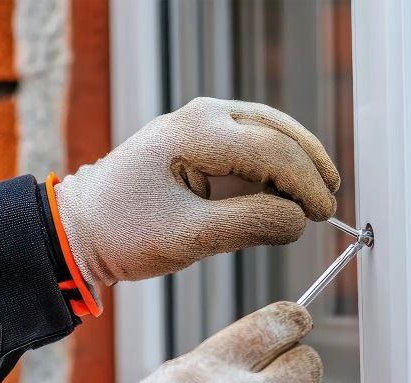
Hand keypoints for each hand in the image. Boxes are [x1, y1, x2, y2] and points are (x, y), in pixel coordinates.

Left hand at [54, 97, 340, 287]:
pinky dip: (279, 163)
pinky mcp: (203, 138)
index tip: (322, 214)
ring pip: (271, 130)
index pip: (273, 150)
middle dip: (311, 166)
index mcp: (197, 133)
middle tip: (328, 202)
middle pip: (279, 130)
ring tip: (316, 196)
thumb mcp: (188, 237)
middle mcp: (203, 117)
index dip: (306, 183)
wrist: (82, 228)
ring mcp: (203, 123)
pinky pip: (255, 141)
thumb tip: (297, 220)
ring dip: (298, 161)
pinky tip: (289, 190)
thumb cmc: (124, 232)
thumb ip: (249, 226)